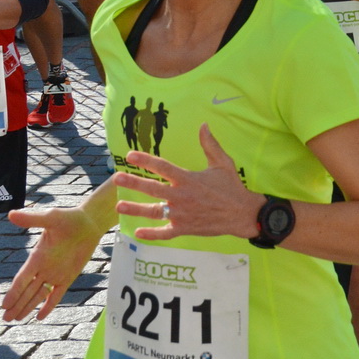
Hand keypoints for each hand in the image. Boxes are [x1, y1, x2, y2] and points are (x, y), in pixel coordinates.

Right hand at [3, 202, 106, 320]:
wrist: (89, 222)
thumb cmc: (69, 218)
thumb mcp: (50, 217)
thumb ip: (32, 219)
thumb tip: (11, 214)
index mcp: (37, 256)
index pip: (22, 278)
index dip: (14, 292)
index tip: (4, 305)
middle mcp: (43, 267)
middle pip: (27, 291)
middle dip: (17, 305)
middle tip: (6, 319)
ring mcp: (55, 273)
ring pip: (38, 295)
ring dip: (28, 306)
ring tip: (17, 319)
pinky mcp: (68, 276)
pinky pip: (56, 294)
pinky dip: (49, 305)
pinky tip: (40, 316)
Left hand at [111, 125, 262, 241]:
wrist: (242, 214)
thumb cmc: (231, 187)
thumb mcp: (222, 163)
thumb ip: (210, 145)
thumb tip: (204, 125)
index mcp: (188, 179)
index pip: (162, 167)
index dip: (145, 160)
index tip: (130, 156)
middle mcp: (181, 196)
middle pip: (152, 188)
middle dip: (132, 183)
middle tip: (117, 178)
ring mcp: (181, 214)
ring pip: (153, 212)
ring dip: (135, 209)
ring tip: (119, 206)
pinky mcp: (184, 228)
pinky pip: (164, 233)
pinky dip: (151, 234)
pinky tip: (137, 232)